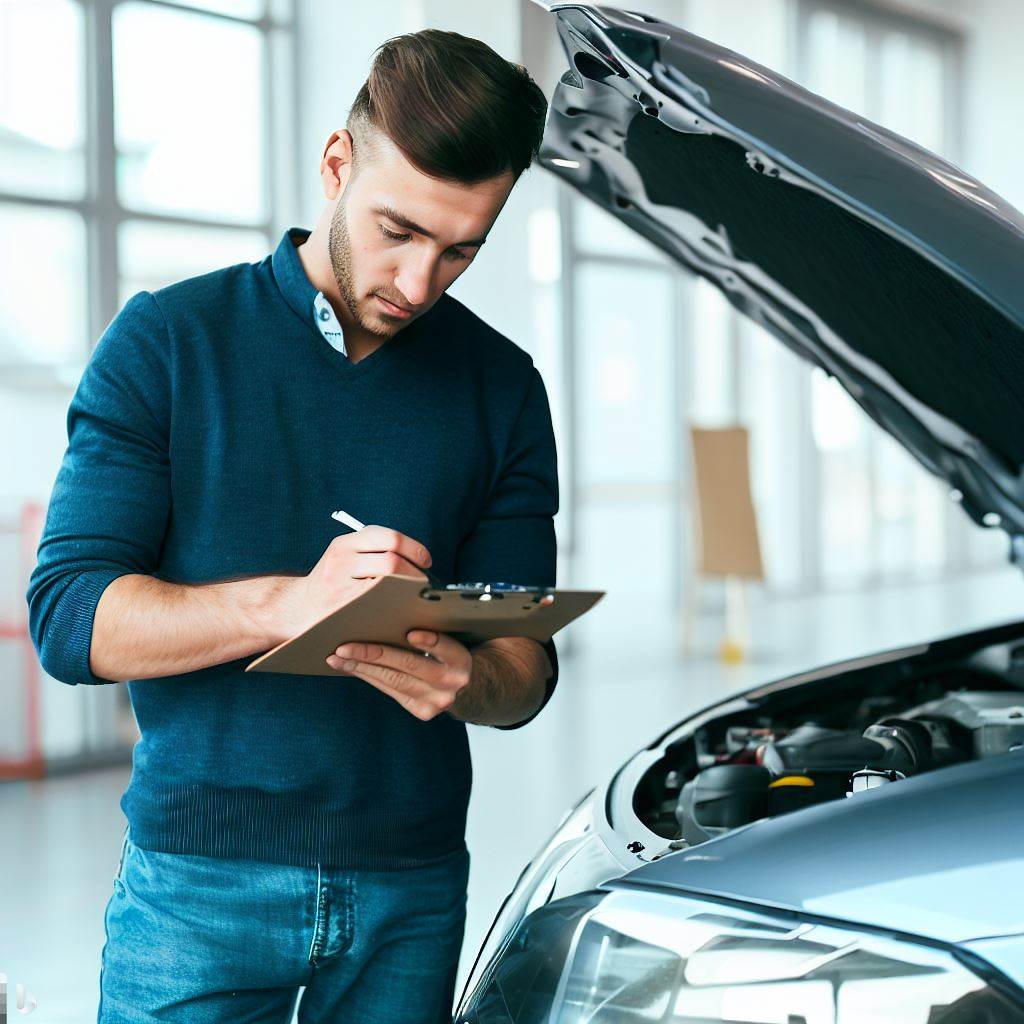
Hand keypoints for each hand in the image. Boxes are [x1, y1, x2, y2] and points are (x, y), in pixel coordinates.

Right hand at [268, 526, 432, 644]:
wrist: (295, 608)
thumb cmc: (331, 583)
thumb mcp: (343, 557)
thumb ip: (372, 552)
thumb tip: (418, 561)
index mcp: (344, 543)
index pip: (388, 538)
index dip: (413, 548)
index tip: (426, 561)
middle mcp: (340, 560)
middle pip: (391, 561)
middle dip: (414, 573)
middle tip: (423, 585)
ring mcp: (339, 586)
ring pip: (386, 585)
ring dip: (407, 592)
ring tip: (415, 599)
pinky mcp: (340, 609)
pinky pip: (376, 607)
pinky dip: (394, 608)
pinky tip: (401, 612)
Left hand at [326, 630, 472, 720]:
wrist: (472, 689)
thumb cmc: (453, 653)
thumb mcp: (455, 639)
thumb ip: (436, 630)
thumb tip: (395, 614)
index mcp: (463, 660)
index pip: (447, 648)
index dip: (430, 642)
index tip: (412, 634)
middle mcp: (452, 683)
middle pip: (409, 666)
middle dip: (373, 655)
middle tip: (344, 648)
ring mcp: (436, 701)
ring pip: (393, 681)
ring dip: (361, 668)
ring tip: (337, 659)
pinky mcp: (422, 711)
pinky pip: (390, 690)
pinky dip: (369, 676)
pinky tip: (351, 668)